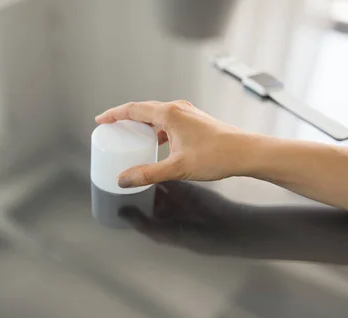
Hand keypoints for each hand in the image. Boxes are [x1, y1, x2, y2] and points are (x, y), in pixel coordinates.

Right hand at [95, 100, 253, 187]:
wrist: (246, 153)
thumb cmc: (217, 155)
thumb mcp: (176, 168)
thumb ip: (147, 174)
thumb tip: (124, 178)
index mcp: (169, 114)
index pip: (133, 109)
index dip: (113, 114)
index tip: (101, 120)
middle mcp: (177, 109)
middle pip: (143, 110)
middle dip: (125, 119)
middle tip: (111, 130)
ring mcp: (187, 114)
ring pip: (156, 116)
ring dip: (141, 125)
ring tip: (130, 137)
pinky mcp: (194, 122)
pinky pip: (167, 122)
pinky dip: (155, 130)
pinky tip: (156, 144)